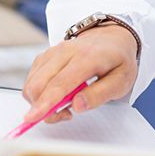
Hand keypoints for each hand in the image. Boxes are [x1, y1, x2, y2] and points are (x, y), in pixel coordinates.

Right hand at [22, 24, 137, 123]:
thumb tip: (76, 105)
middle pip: (40, 83)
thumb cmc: (118, 60)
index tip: (33, 118)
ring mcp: (53, 51)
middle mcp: (66, 51)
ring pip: (33, 82)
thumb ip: (100, 94)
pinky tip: (57, 94)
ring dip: (41, 101)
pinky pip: (33, 78)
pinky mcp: (46, 56)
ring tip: (65, 103)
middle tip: (66, 114)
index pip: (61, 83)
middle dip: (43, 107)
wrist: (112, 37)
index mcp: (87, 57)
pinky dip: (39, 92)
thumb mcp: (121, 81)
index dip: (45, 103)